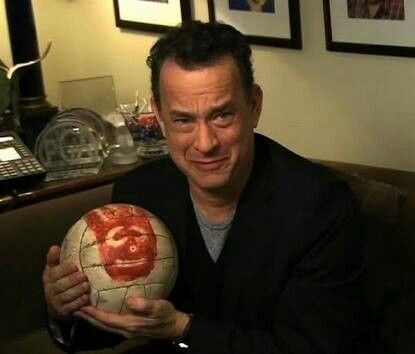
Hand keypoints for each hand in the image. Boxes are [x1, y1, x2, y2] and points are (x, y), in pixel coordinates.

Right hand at [42, 245, 89, 320]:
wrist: (57, 305)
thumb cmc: (60, 281)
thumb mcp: (55, 269)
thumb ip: (55, 259)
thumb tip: (54, 247)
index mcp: (49, 277)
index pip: (54, 273)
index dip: (64, 270)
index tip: (74, 266)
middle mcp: (50, 290)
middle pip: (60, 285)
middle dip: (72, 280)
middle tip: (83, 276)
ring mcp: (56, 302)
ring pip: (66, 296)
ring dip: (77, 291)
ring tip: (86, 285)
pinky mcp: (63, 311)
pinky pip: (71, 307)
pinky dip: (79, 302)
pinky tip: (86, 298)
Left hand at [75, 297, 189, 339]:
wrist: (174, 327)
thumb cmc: (167, 315)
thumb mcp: (159, 307)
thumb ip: (144, 305)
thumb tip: (130, 300)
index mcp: (130, 324)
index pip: (107, 319)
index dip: (94, 314)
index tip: (82, 307)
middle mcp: (126, 330)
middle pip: (102, 325)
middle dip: (89, 318)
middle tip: (75, 308)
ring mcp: (128, 331)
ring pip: (106, 326)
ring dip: (94, 319)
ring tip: (84, 310)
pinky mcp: (131, 328)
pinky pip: (112, 324)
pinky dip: (103, 319)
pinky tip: (101, 313)